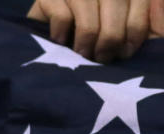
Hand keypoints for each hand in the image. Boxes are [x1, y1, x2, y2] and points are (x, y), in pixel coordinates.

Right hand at [27, 0, 163, 61]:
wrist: (48, 58)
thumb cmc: (98, 48)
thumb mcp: (133, 37)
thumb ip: (153, 23)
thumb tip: (158, 3)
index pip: (139, 1)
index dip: (134, 30)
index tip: (124, 53)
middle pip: (114, 1)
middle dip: (111, 36)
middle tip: (102, 58)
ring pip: (87, 10)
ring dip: (87, 39)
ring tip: (81, 54)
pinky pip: (62, 16)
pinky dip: (63, 33)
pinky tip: (61, 41)